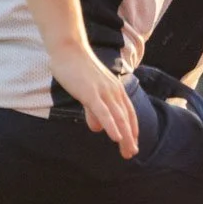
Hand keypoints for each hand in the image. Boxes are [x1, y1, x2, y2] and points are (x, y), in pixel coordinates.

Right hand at [50, 43, 138, 158]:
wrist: (69, 49)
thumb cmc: (77, 69)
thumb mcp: (88, 93)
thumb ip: (93, 112)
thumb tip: (98, 129)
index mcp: (116, 90)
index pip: (128, 113)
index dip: (132, 129)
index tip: (133, 144)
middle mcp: (114, 91)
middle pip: (126, 118)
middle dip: (130, 138)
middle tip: (132, 153)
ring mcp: (104, 92)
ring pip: (118, 118)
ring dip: (125, 136)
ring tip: (128, 151)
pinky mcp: (91, 93)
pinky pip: (104, 112)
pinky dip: (112, 125)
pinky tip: (116, 137)